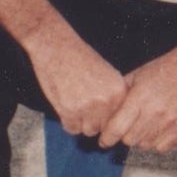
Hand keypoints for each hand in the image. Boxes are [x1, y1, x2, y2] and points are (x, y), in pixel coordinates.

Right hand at [28, 25, 127, 139]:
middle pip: (104, 126)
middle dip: (95, 120)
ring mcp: (88, 108)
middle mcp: (107, 101)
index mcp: (119, 91)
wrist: (57, 47)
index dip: (108, 116)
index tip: (98, 109)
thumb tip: (115, 121)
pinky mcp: (69, 112)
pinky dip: (68, 121)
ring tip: (75, 103)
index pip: (119, 118)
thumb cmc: (80, 58)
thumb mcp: (107, 73)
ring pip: (89, 130)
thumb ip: (114, 96)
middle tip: (83, 104)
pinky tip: (66, 105)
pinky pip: (72, 129)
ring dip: (81, 122)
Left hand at [98, 38, 176, 152]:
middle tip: (126, 128)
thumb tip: (104, 112)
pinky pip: (161, 147)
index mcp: (139, 97)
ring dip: (140, 139)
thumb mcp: (135, 76)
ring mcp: (170, 121)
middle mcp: (154, 111)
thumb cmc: (162, 71)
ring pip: (145, 145)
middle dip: (124, 136)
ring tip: (143, 126)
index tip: (104, 141)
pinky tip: (155, 130)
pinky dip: (155, 142)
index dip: (107, 138)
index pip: (117, 128)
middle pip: (129, 140)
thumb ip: (120, 95)